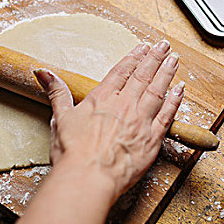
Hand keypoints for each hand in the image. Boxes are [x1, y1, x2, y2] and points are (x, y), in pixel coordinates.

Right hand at [34, 40, 183, 201]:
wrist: (89, 178)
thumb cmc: (73, 153)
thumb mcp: (60, 118)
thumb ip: (57, 93)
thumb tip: (43, 73)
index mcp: (103, 98)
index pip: (122, 71)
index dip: (133, 57)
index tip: (142, 47)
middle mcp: (125, 105)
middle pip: (143, 76)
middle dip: (155, 58)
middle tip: (164, 45)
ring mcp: (141, 121)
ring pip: (158, 90)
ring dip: (167, 73)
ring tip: (174, 59)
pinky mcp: (152, 139)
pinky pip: (168, 115)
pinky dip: (175, 100)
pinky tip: (181, 90)